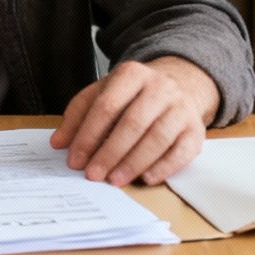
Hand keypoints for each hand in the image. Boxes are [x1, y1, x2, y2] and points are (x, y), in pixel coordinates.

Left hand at [51, 59, 215, 185]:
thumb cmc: (134, 95)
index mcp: (132, 74)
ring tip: (114, 180)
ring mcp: (181, 108)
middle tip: (93, 174)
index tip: (75, 159)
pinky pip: (181, 152)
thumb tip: (58, 143)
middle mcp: (160, 87)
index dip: (88, 135)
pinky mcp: (196, 130)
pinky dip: (163, 167)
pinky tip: (145, 178)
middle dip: (110, 152)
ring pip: (157, 138)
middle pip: (132, 123)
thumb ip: (79, 115)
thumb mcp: (104, 93)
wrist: (181, 85)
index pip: (106, 106)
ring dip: (133, 163)